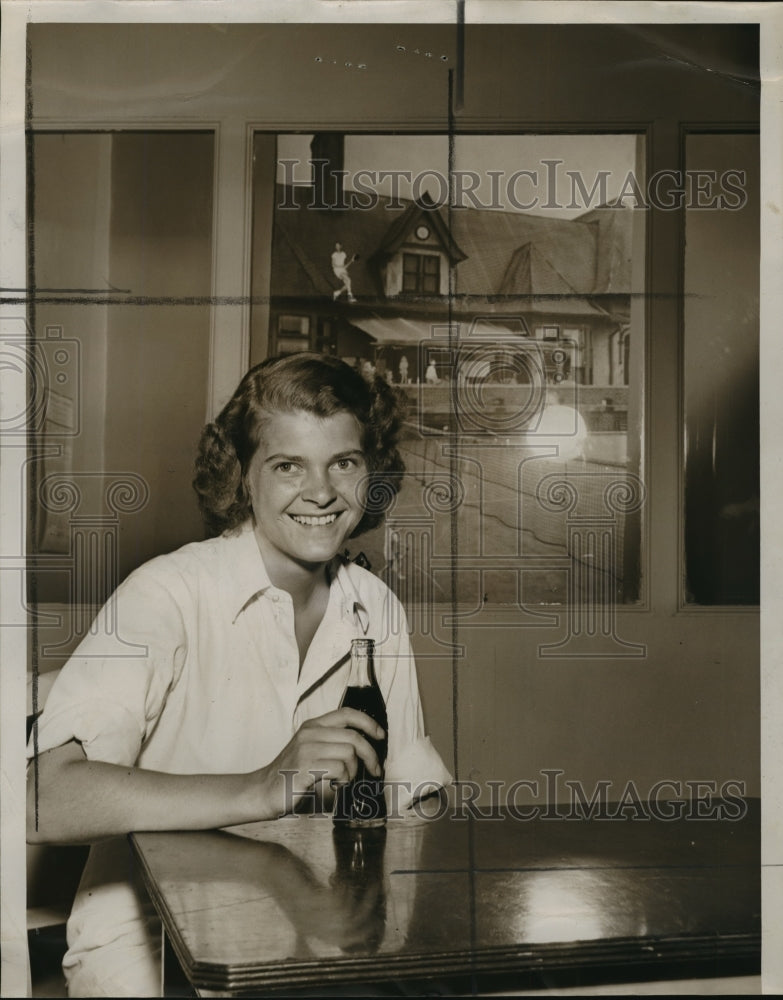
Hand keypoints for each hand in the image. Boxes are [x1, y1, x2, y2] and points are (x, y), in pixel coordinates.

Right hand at [256, 708, 384, 817]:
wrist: (262, 791)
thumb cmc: (291, 774)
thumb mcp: (310, 750)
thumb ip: (331, 743)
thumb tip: (364, 747)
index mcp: (312, 726)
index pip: (347, 713)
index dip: (368, 722)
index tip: (380, 734)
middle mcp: (310, 733)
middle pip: (354, 736)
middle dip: (370, 754)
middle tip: (374, 769)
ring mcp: (306, 749)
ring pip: (348, 753)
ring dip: (353, 771)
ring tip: (343, 779)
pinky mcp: (305, 767)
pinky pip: (339, 769)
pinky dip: (343, 780)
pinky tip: (334, 785)